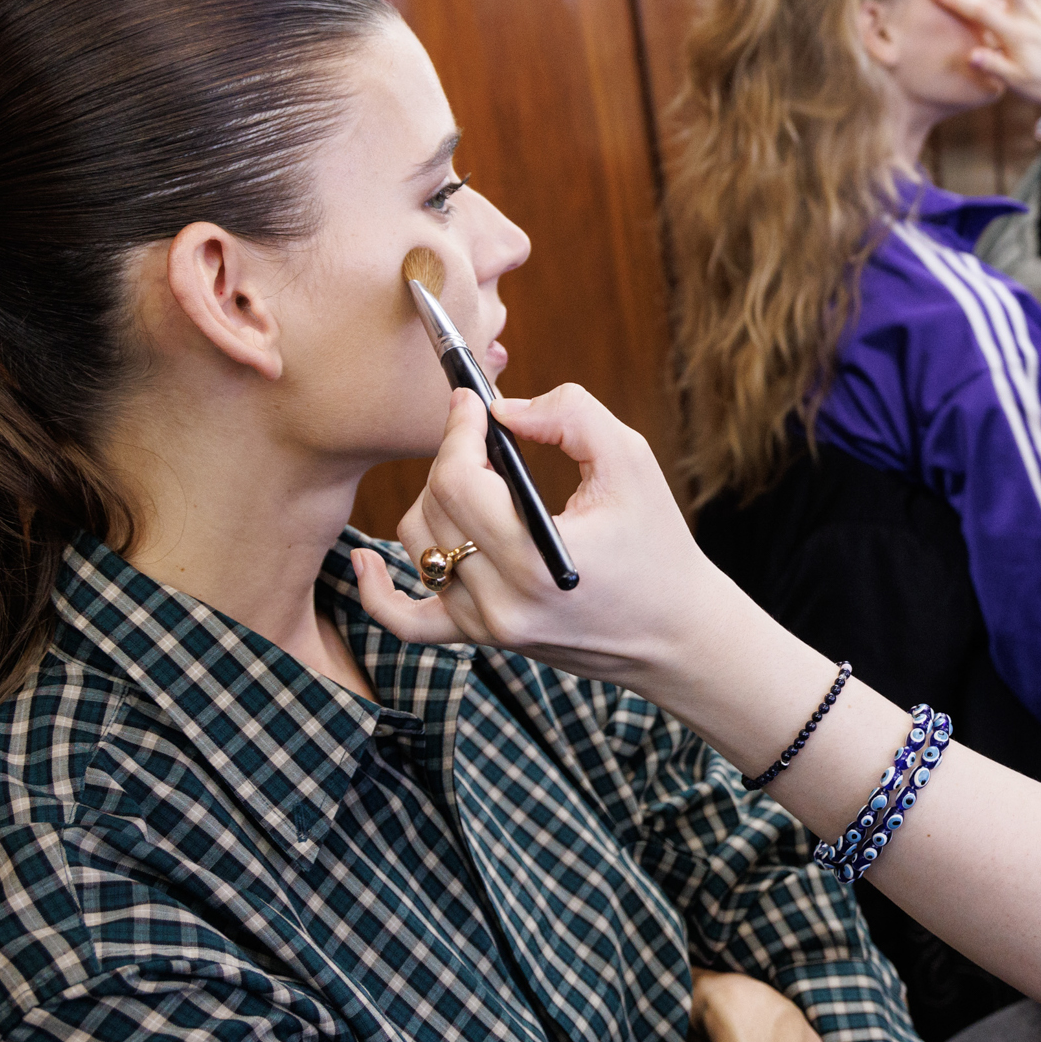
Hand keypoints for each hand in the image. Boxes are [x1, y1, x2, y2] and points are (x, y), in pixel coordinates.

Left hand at [350, 385, 747, 700]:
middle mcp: (504, 601)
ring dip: (433, 502)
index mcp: (539, 558)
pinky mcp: (481, 640)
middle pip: (434, 507)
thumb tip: (503, 409)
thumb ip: (571, 416)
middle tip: (482, 435)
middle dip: (453, 456)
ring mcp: (487, 626)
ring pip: (417, 546)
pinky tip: (365, 558)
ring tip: (474, 482)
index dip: (457, 430)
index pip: (458, 480)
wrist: (676, 633)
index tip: (471, 401)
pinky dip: (377, 589)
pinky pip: (405, 620)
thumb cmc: (658, 546)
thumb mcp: (632, 463)